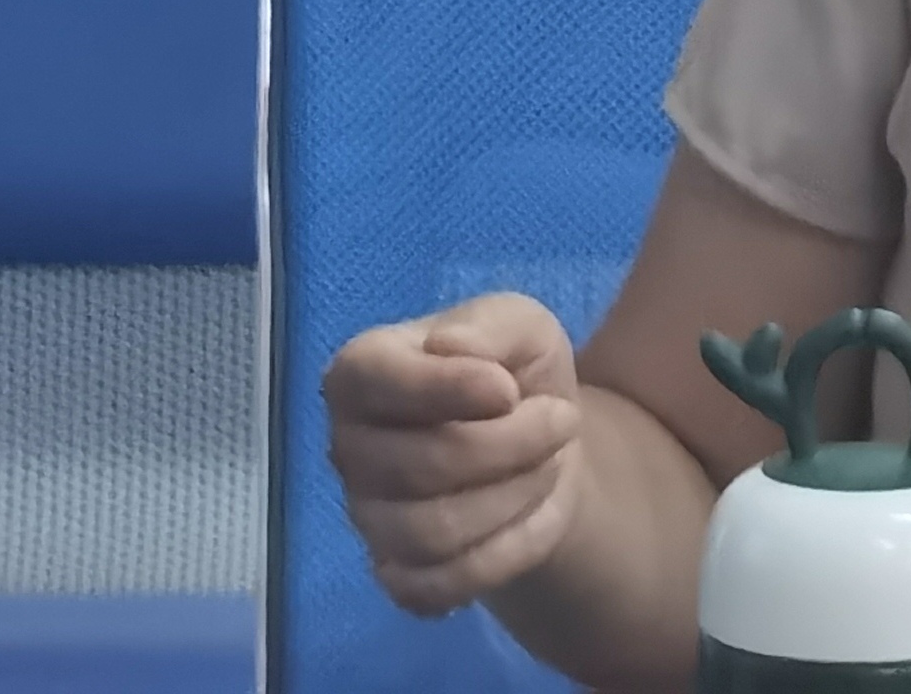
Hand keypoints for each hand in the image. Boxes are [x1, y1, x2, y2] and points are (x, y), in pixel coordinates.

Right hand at [323, 292, 586, 615]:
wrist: (544, 445)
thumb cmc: (516, 373)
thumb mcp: (520, 325)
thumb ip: (487, 327)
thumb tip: (447, 346)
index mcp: (363, 370)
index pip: (373, 381)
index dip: (444, 388)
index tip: (509, 389)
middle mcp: (349, 447)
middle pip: (418, 465)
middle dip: (512, 443)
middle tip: (562, 419)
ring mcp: (367, 517)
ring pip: (433, 531)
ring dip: (516, 494)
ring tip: (550, 461)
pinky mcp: (397, 574)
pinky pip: (441, 585)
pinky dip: (505, 551)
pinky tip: (529, 512)